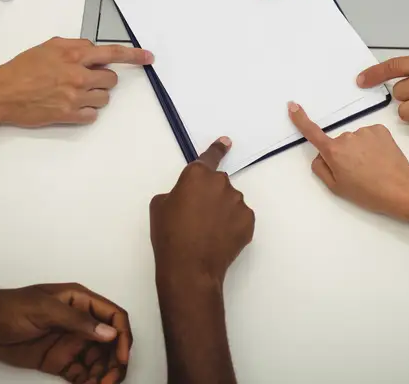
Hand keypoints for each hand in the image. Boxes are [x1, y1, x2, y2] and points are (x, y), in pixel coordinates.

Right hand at [0, 38, 152, 126]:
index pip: (113, 53)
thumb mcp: (49, 46)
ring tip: (75, 92)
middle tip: (84, 79)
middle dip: (102, 79)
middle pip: (111, 80)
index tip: (148, 57)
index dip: (134, 56)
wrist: (1, 91)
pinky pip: (92, 115)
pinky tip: (72, 106)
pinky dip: (86, 111)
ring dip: (95, 95)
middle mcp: (78, 76)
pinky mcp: (68, 115)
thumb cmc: (22, 68)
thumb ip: (74, 46)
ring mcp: (74, 97)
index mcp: (75, 55)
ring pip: (104, 98)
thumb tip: (91, 50)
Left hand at [0, 284, 131, 383]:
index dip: (123, 336)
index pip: (113, 316)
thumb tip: (110, 334)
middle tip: (110, 380)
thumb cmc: (12, 308)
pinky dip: (89, 382)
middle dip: (115, 361)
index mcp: (81, 302)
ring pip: (99, 360)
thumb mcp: (45, 309)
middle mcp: (81, 323)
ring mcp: (71, 343)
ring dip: (103, 374)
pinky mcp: (60, 361)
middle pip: (110, 342)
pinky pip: (81, 373)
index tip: (121, 358)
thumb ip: (77, 321)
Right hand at [150, 138, 254, 285]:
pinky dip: (232, 226)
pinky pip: (240, 218)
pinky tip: (219, 240)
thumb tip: (188, 196)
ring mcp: (237, 202)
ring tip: (207, 233)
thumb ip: (177, 191)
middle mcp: (221, 183)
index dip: (218, 149)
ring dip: (222, 211)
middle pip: (217, 184)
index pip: (210, 157)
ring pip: (230, 202)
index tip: (226, 142)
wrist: (189, 267)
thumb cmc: (169, 235)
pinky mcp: (249, 220)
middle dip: (210, 196)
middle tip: (197, 218)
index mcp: (197, 175)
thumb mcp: (160, 206)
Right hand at [288, 103, 408, 224]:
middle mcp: (347, 136)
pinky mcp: (380, 129)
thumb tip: (320, 155)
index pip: (312, 133)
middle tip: (358, 173)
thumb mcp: (336, 188)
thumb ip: (321, 169)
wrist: (400, 188)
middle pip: (338, 143)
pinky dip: (373, 144)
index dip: (300, 119)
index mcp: (333, 152)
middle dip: (344, 154)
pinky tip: (380, 158)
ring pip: (355, 139)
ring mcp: (364, 131)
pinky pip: (369, 135)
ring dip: (360, 150)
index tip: (292, 106)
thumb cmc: (366, 193)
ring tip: (372, 168)